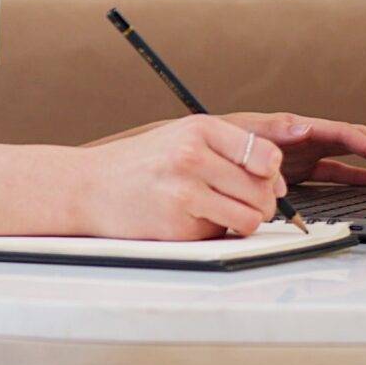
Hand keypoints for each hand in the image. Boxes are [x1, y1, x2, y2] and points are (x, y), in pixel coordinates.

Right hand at [74, 113, 297, 239]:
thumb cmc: (141, 162)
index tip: (264, 178)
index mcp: (199, 129)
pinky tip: (190, 217)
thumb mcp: (183, 136)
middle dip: (261, 201)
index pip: (266, 155)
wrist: (89, 187)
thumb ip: (231, 149)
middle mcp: (192, 157)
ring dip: (243, 220)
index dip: (272, 173)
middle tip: (240, 200)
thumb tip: (277, 182)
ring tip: (220, 210)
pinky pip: (220, 235)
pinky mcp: (177, 226)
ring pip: (249, 218)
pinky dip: (212, 231)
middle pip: (262, 190)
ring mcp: (184, 193)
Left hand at [225, 112, 365, 187]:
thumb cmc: (217, 139)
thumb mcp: (244, 132)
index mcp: (299, 128)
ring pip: (353, 155)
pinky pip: (338, 171)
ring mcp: (306, 154)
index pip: (345, 134)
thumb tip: (303, 127)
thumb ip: (274, 131)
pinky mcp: (300, 169)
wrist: (197, 153)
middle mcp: (307, 138)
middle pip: (359, 140)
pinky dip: (359, 176)